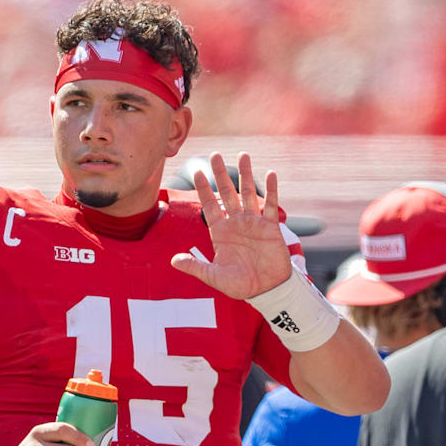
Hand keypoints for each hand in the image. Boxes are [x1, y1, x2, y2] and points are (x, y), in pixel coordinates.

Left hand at [170, 152, 292, 298]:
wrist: (266, 291)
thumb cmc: (239, 285)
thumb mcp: (214, 276)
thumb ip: (195, 266)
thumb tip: (173, 261)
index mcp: (220, 232)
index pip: (209, 205)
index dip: (203, 189)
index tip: (197, 171)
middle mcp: (236, 223)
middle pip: (227, 192)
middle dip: (221, 174)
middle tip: (215, 155)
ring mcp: (253, 223)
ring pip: (247, 193)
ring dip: (245, 174)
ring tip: (244, 155)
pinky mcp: (270, 227)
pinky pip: (270, 205)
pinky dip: (271, 190)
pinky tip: (270, 174)